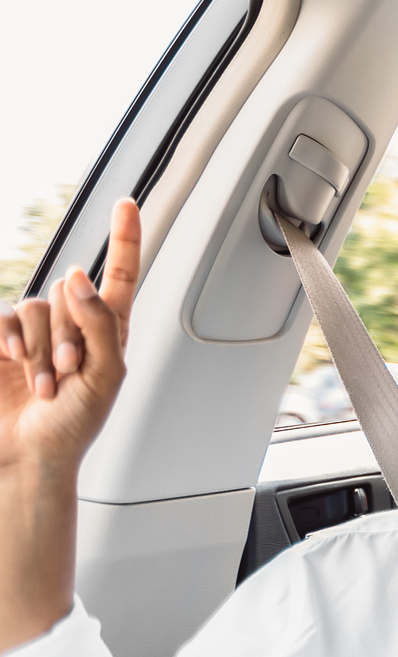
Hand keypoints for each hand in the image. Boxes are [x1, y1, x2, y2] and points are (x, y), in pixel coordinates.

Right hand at [0, 199, 140, 481]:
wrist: (30, 453)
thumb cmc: (76, 424)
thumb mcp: (105, 376)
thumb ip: (99, 323)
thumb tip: (78, 275)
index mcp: (108, 330)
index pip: (119, 275)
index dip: (123, 238)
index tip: (126, 202)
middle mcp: (70, 324)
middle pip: (68, 294)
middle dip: (68, 335)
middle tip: (70, 374)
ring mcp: (33, 331)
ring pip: (35, 307)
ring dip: (41, 348)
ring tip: (47, 384)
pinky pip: (2, 317)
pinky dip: (9, 339)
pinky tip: (15, 364)